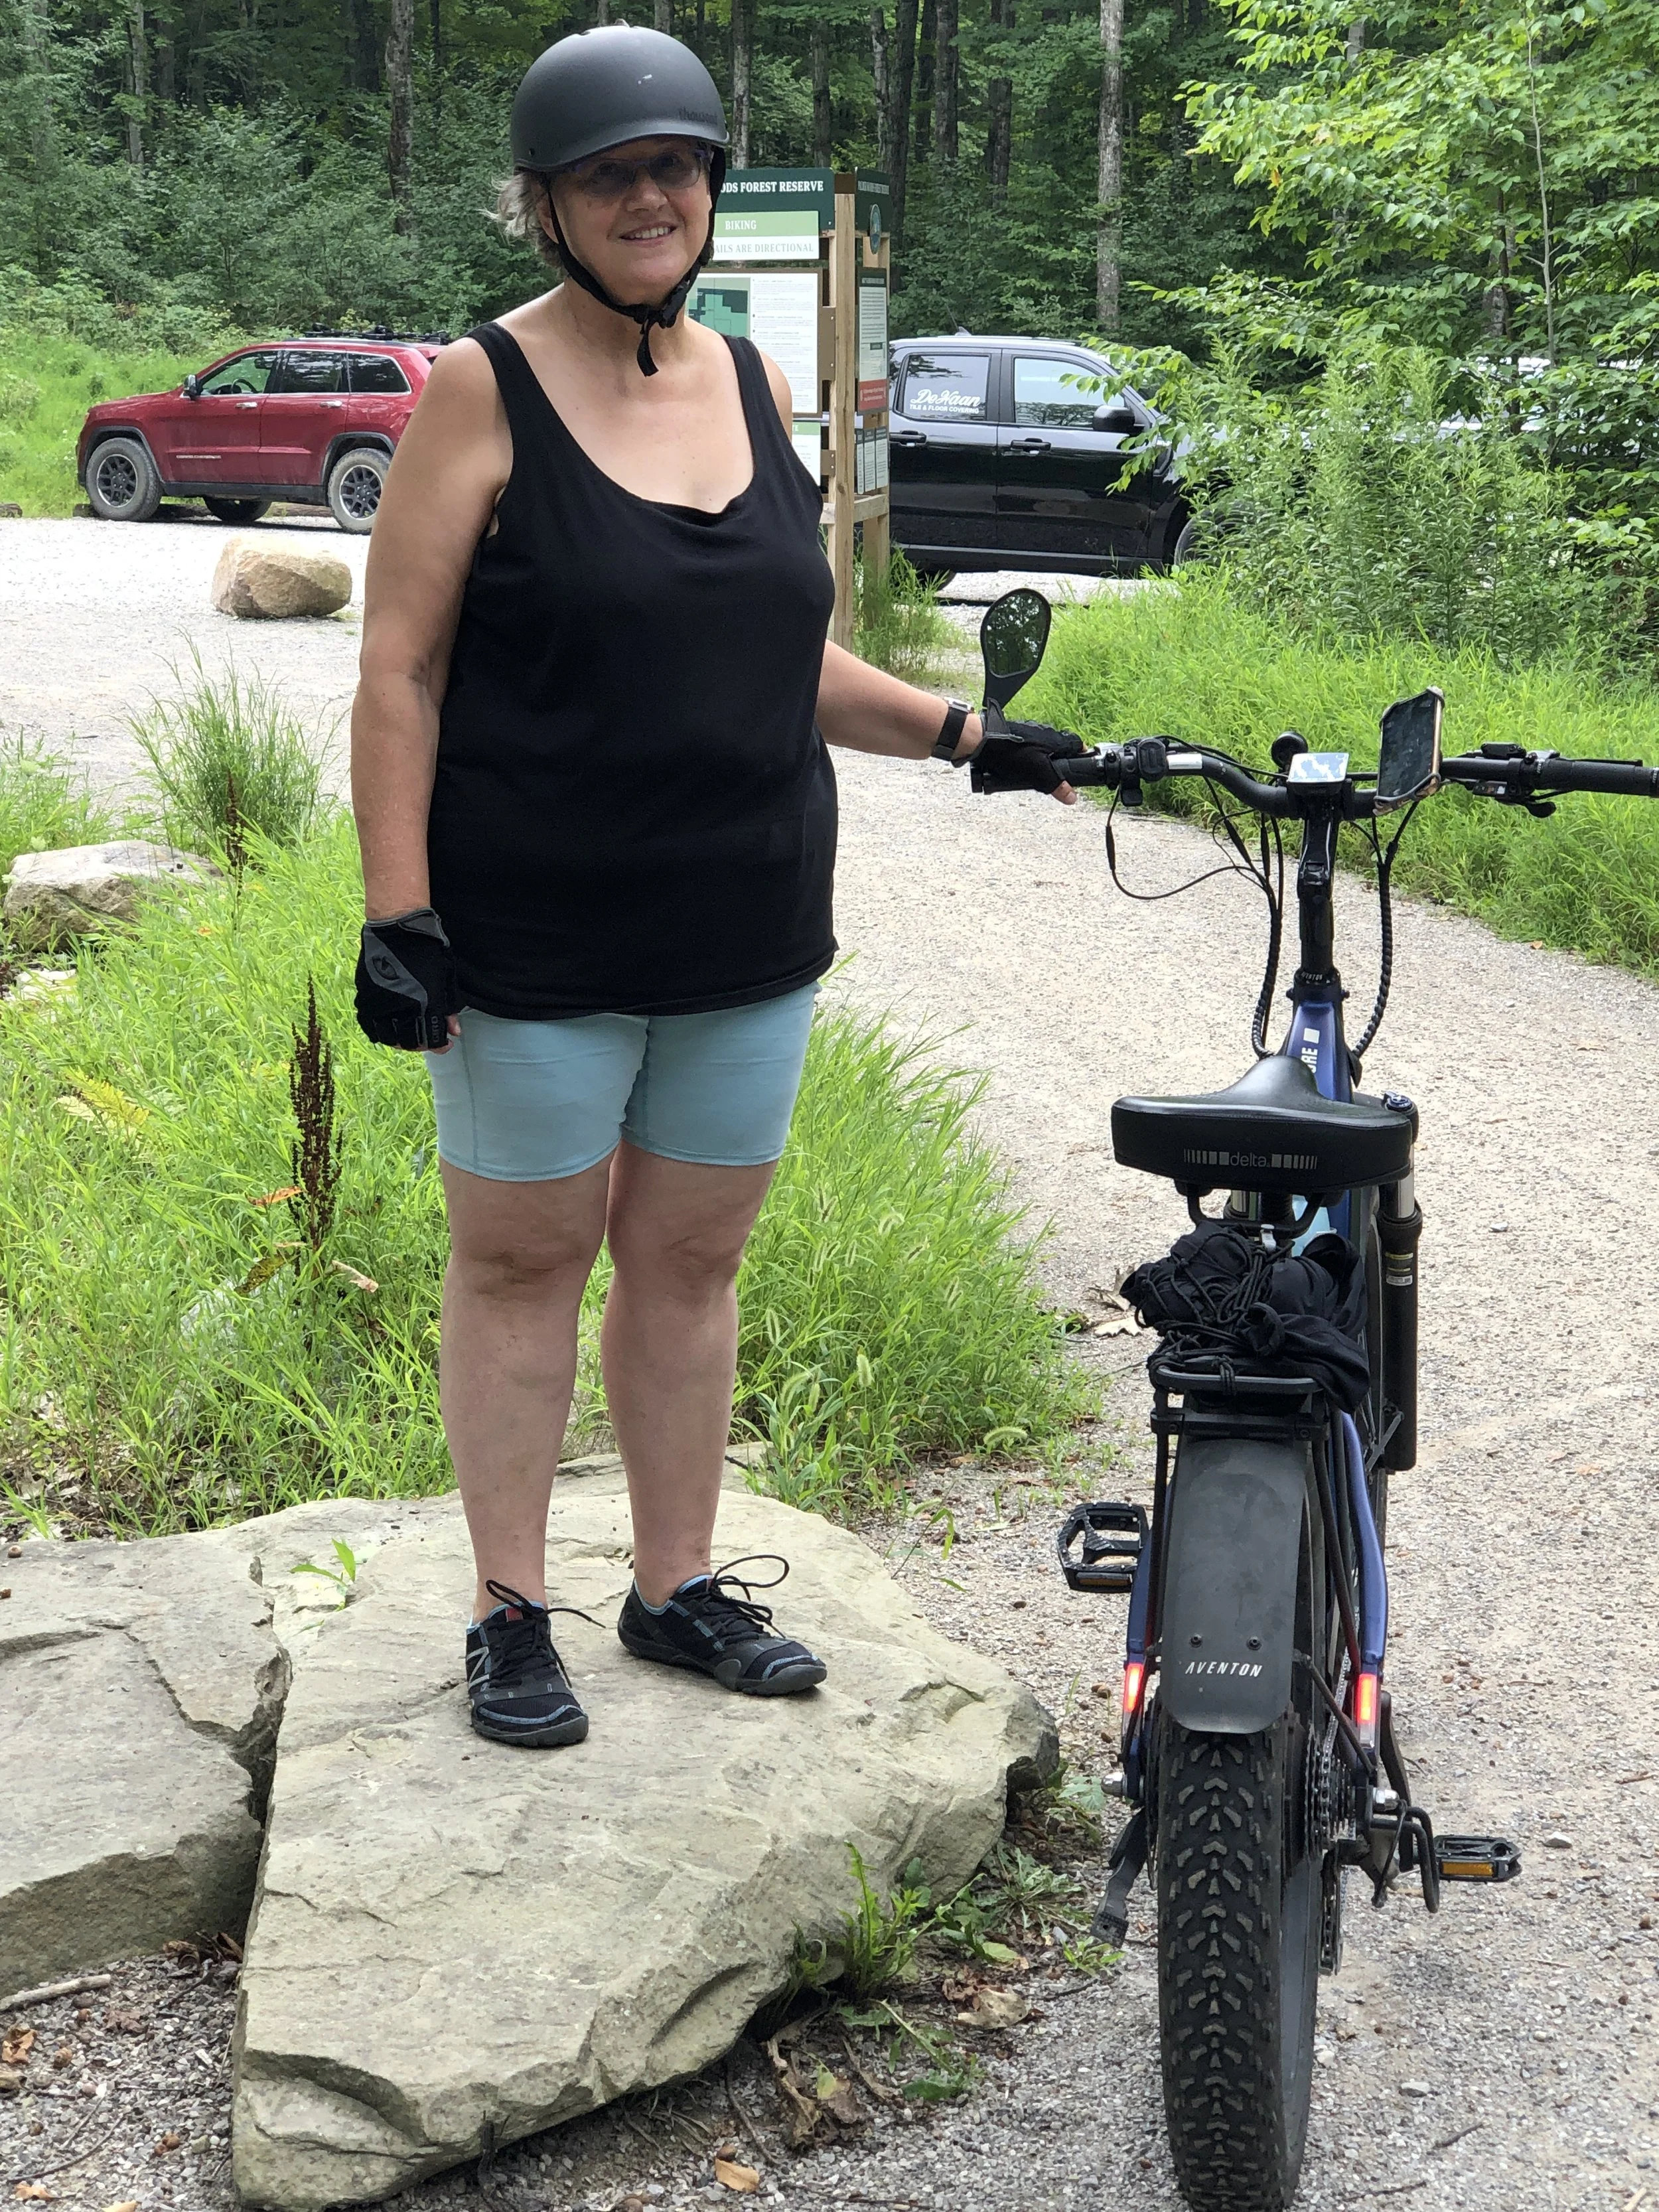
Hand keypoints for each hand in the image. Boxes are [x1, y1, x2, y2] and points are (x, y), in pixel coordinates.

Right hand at [355, 908, 460, 1049]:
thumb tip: (454, 1031)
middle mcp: (402, 1009)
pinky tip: (386, 1027)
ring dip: (399, 1041)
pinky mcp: (366, 996)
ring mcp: (381, 1004)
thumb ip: (449, 1007)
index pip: (433, 1040)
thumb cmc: (427, 947)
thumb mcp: (446, 977)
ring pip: (387, 1037)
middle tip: (426, 1038)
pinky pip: (368, 1024)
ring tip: (406, 1034)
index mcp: (427, 1005)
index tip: (444, 1044)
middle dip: (421, 1044)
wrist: (397, 926)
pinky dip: (377, 1030)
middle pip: (409, 1043)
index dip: (440, 1046)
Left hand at [968, 717, 1086, 799]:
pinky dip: (1026, 760)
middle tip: (1058, 777)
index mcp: (1054, 739)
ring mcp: (1029, 734)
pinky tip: (1019, 770)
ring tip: (1036, 777)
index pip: (1076, 744)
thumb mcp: (1038, 772)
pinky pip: (1026, 750)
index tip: (1082, 766)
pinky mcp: (1015, 737)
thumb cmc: (1010, 752)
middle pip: (1059, 748)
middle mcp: (1044, 734)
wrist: (982, 740)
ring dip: (1042, 762)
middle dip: (1060, 762)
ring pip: (1042, 750)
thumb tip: (1072, 797)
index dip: (1081, 756)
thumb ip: (1055, 785)